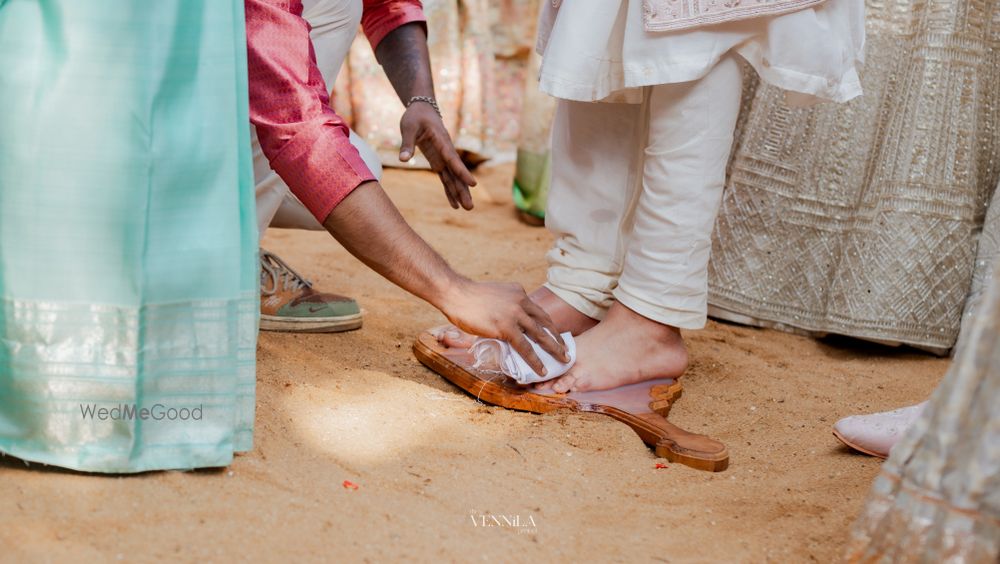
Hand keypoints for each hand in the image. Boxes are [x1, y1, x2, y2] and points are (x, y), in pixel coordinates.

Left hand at [399, 102, 477, 209]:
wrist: (422, 109)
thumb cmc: (415, 116)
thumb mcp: (408, 127)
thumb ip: (407, 143)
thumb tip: (403, 160)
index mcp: (441, 141)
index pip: (453, 159)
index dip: (462, 172)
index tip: (473, 184)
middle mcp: (446, 152)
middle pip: (457, 173)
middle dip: (464, 190)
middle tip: (470, 206)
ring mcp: (444, 158)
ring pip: (454, 178)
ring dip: (460, 193)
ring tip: (468, 209)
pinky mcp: (438, 162)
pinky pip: (446, 178)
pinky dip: (450, 191)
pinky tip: (454, 205)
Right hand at [439, 279, 568, 374]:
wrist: (456, 293)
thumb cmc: (468, 296)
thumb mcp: (494, 295)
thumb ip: (505, 306)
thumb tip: (505, 323)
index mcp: (519, 292)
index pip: (538, 311)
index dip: (548, 324)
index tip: (554, 334)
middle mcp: (521, 301)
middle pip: (545, 322)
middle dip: (557, 337)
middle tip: (566, 349)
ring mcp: (515, 314)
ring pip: (540, 335)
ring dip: (554, 349)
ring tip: (563, 360)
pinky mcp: (507, 327)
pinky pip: (525, 347)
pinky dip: (535, 360)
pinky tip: (541, 369)